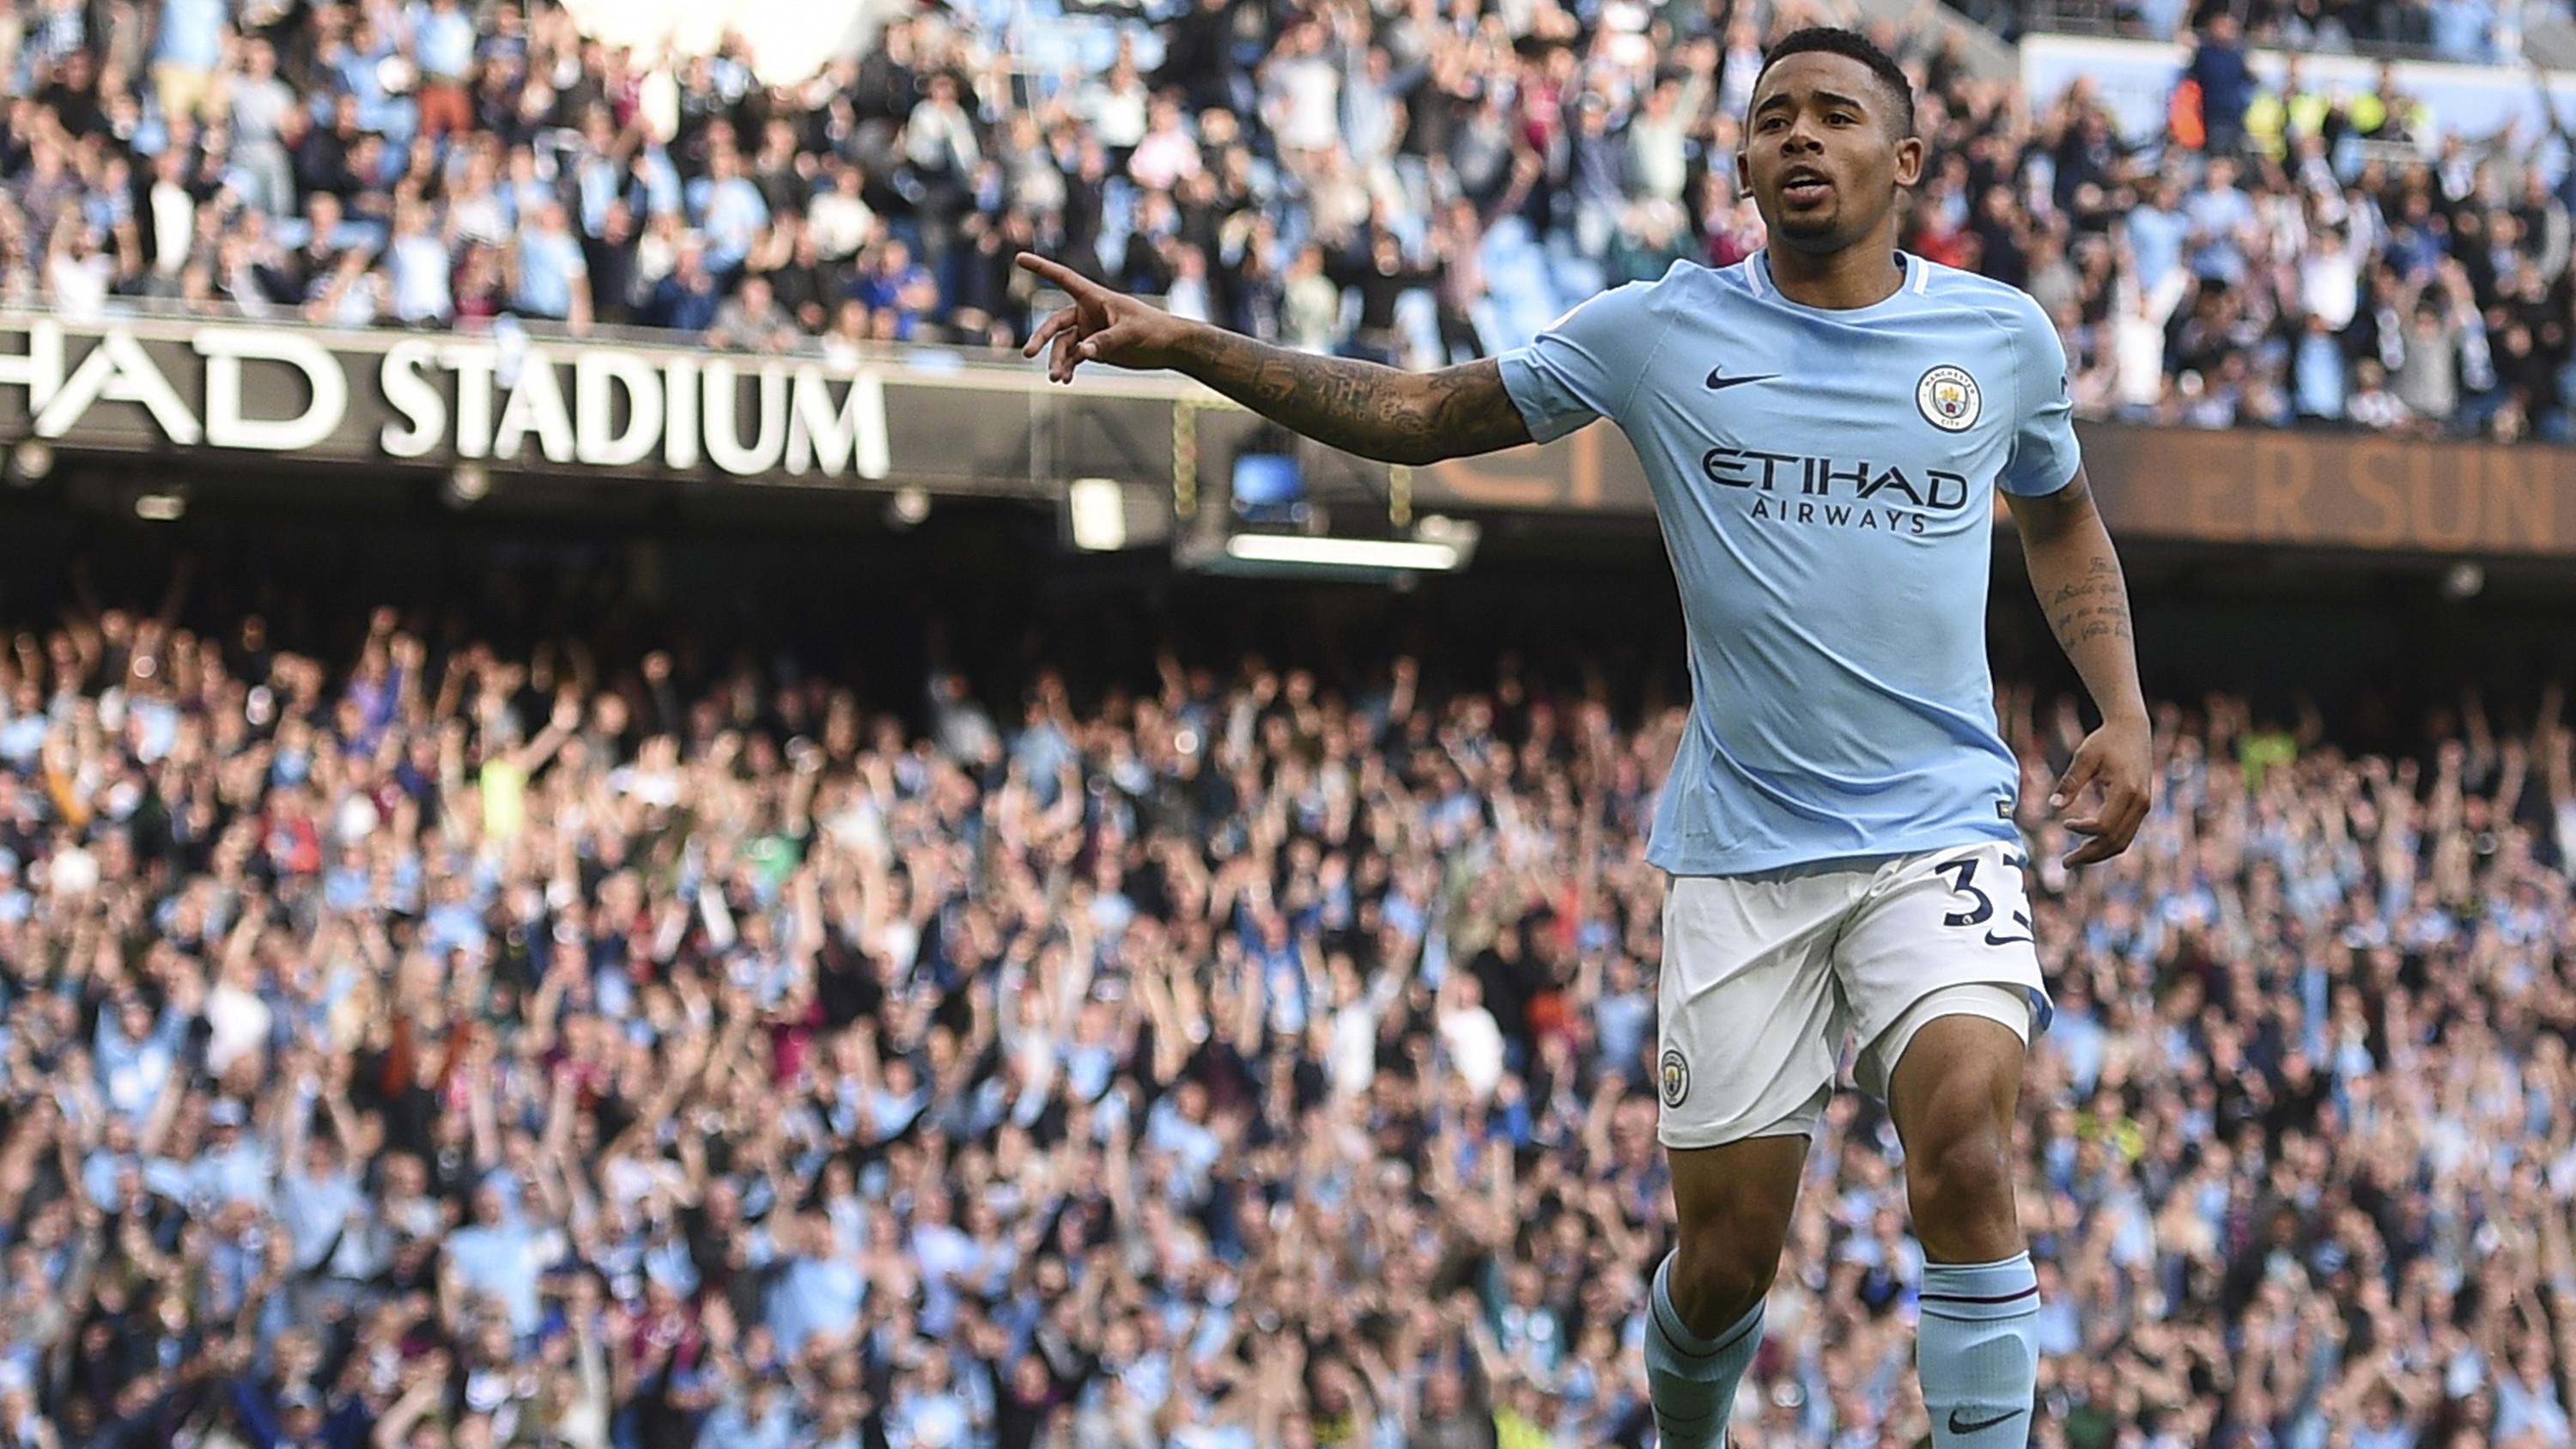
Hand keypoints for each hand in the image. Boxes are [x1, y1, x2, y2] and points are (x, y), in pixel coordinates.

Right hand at [1018, 255, 1191, 381]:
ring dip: (1058, 361)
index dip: (1041, 268)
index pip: (1063, 278)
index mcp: (1095, 298)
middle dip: (1041, 338)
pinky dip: (1069, 367)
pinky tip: (1066, 379)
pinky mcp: (1095, 350)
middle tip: (1028, 353)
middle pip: (1055, 323)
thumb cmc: (1154, 330)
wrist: (1170, 348)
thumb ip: (1104, 342)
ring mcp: (1090, 332)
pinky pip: (1074, 358)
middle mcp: (1088, 313)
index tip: (1019, 258)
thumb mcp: (1130, 333)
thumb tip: (1082, 353)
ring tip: (1057, 378)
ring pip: (1063, 346)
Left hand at [2052, 713, 2151, 866]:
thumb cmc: (2105, 740)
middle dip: (2090, 854)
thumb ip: (2070, 782)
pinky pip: (2127, 833)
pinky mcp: (2142, 806)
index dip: (2084, 831)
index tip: (2065, 824)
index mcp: (2127, 790)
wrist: (2132, 728)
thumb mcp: (2084, 757)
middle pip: (2116, 841)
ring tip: (2075, 858)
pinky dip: (2108, 843)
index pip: (2105, 825)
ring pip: (2124, 841)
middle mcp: (2140, 802)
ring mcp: (2144, 806)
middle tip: (2065, 863)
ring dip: (2099, 852)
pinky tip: (2089, 844)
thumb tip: (2053, 807)